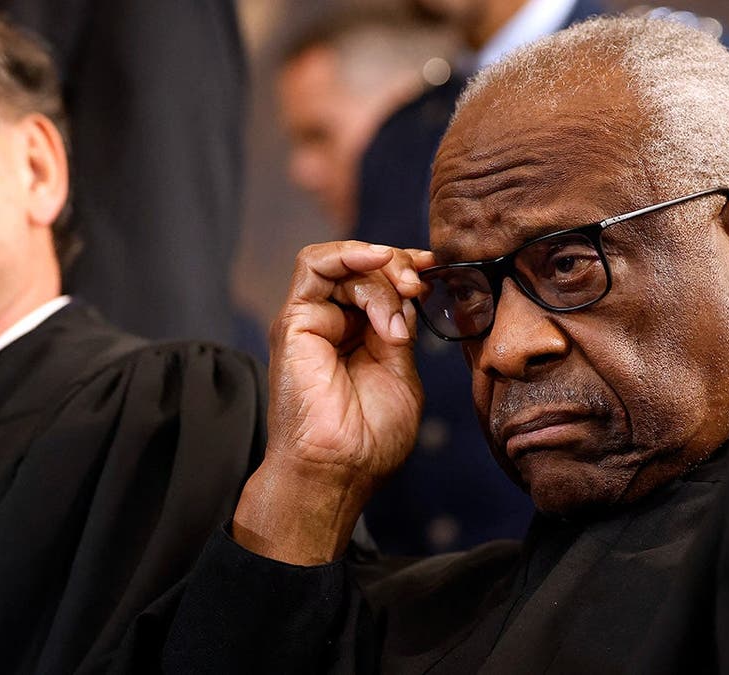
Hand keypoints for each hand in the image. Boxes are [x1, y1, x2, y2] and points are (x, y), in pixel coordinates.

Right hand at [233, 242, 434, 563]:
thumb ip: (400, 331)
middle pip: (363, 269)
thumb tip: (407, 295)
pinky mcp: (294, 321)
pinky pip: (313, 266)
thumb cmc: (369, 440)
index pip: (379, 284)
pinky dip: (348, 253)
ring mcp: (311, 321)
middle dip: (398, 268)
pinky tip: (378, 261)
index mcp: (358, 338)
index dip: (407, 270)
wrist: (338, 470)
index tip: (435, 271)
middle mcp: (332, 325)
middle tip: (419, 286)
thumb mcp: (401, 374)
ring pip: (343, 264)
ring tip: (403, 295)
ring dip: (380, 271)